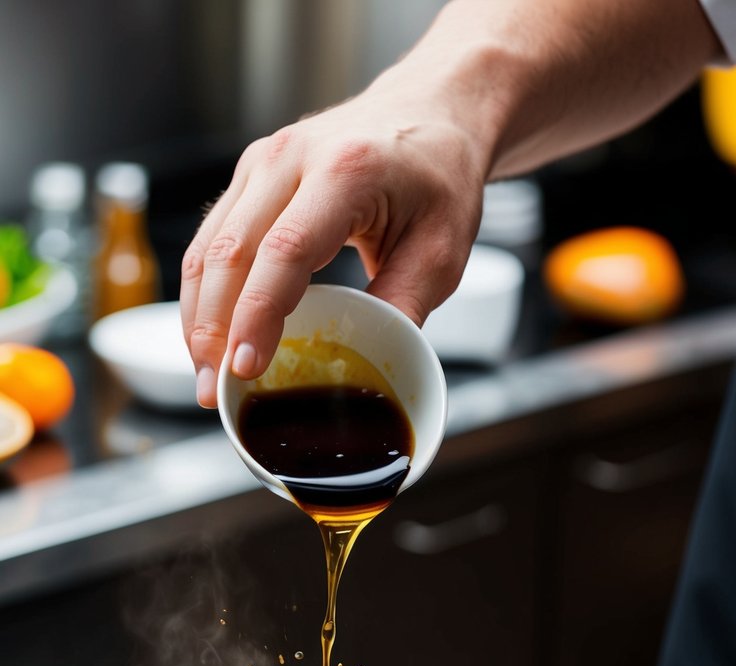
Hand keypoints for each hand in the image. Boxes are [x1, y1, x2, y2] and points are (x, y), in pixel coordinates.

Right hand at [180, 86, 486, 407]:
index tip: (245, 367)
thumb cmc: (439, 178)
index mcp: (346, 170)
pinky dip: (205, 294)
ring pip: (209, 247)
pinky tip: (210, 337)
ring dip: (198, 317)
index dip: (257, 314)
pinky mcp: (250, 176)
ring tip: (207, 376)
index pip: (284, 250)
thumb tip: (363, 369)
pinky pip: (212, 240)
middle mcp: (292, 157)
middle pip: (232, 252)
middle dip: (215, 330)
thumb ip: (403, 307)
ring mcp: (263, 162)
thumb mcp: (443, 251)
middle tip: (216, 392)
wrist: (431, 110)